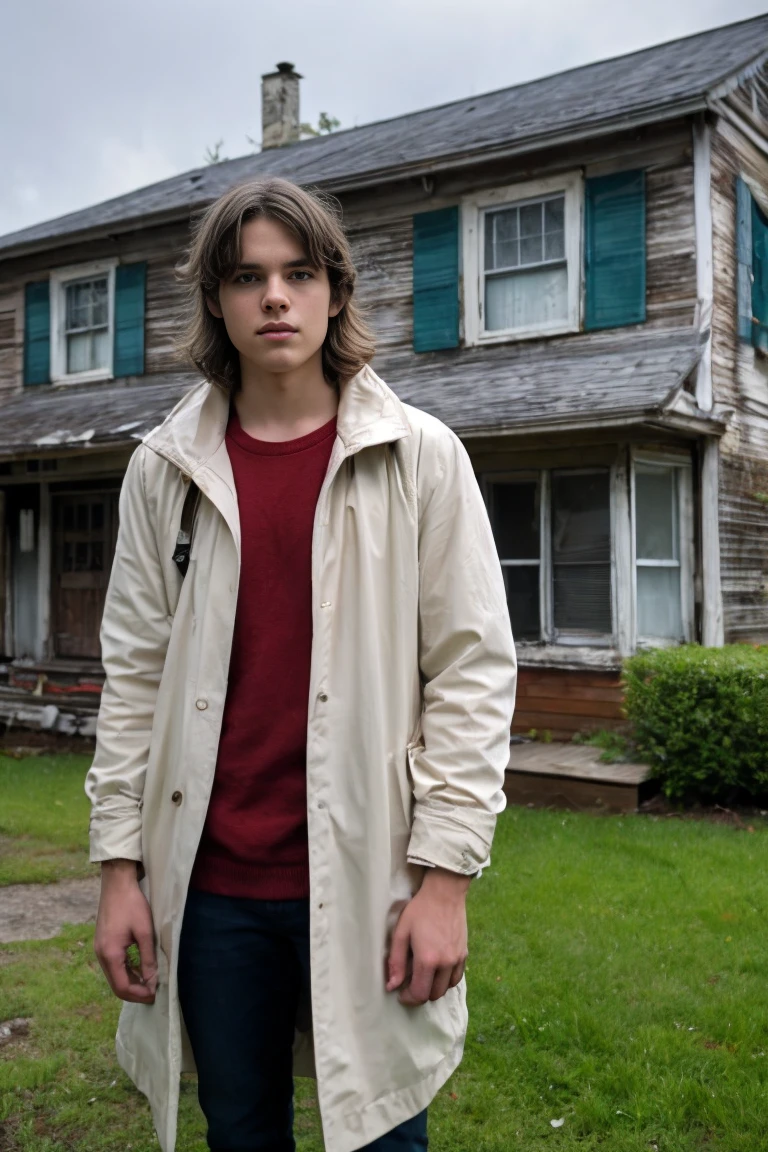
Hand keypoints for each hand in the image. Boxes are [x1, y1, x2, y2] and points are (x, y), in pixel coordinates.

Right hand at [94, 860, 157, 1003]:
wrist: (117, 883)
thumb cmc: (132, 905)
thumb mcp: (145, 932)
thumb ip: (147, 958)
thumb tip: (152, 980)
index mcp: (110, 955)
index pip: (122, 987)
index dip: (138, 995)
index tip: (155, 995)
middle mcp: (101, 955)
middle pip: (116, 985)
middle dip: (134, 992)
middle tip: (153, 993)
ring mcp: (100, 949)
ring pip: (114, 976)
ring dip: (130, 982)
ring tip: (149, 983)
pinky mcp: (103, 943)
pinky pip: (113, 965)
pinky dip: (126, 971)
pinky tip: (139, 969)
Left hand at [386, 866, 470, 1005]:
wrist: (444, 893)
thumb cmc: (419, 910)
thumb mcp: (401, 933)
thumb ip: (396, 962)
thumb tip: (392, 986)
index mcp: (428, 959)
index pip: (420, 994)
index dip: (409, 998)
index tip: (401, 993)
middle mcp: (445, 963)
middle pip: (434, 994)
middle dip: (420, 994)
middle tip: (410, 984)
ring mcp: (457, 959)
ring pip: (446, 988)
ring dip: (434, 988)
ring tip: (423, 976)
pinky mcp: (464, 953)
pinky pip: (456, 977)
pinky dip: (446, 980)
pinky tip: (437, 970)